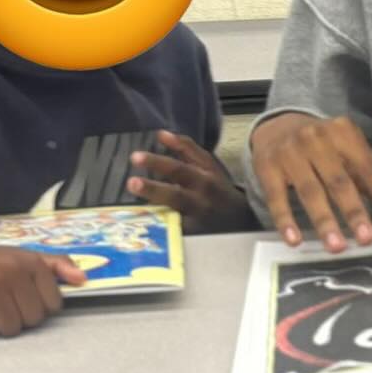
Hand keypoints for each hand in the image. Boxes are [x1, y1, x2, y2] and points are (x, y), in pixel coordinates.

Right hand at [0, 239, 85, 337]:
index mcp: (30, 262)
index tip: (23, 299)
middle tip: (2, 304)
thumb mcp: (21, 256)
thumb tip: (83, 280)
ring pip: (9, 328)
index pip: (53, 305)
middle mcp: (11, 271)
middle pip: (32, 320)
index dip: (39, 308)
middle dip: (18, 318)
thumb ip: (55, 266)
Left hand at [125, 130, 252, 230]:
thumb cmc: (217, 189)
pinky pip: (175, 234)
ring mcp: (197, 222)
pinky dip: (161, 229)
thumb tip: (160, 134)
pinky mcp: (194, 239)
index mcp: (204, 179)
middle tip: (132, 183)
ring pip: (174, 218)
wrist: (240, 219)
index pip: (179, 169)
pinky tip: (144, 227)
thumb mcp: (208, 166)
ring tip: (136, 211)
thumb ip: (186, 148)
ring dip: (155, 215)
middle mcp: (200, 201)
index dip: (157, 162)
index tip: (134, 157)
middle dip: (153, 189)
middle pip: (175, 195)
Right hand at [250, 112, 371, 250]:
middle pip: (339, 181)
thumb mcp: (353, 159)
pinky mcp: (267, 166)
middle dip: (354, 211)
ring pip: (310, 191)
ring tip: (336, 246)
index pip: (371, 170)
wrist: (278, 126)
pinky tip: (294, 240)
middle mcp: (318, 139)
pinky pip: (277, 197)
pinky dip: (285, 220)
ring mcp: (290, 152)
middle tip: (367, 239)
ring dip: (324, 220)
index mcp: (346, 135)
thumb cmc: (325, 149)